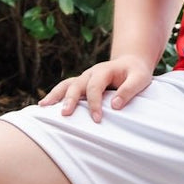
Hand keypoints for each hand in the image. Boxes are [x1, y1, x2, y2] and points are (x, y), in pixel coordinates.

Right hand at [38, 54, 152, 121]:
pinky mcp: (82, 84)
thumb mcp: (140, 78)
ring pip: (66, 84)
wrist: (131, 63)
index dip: (95, 103)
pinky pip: (66, 88)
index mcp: (104, 70)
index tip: (97, 119)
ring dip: (56, 95)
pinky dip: (55, 95)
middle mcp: (91, 73)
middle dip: (70, 99)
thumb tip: (115, 106)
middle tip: (65, 114)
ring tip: (43, 106)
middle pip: (76, 84)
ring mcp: (85, 78)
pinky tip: (44, 105)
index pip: (95, 87)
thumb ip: (129, 90)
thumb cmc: (136, 72)